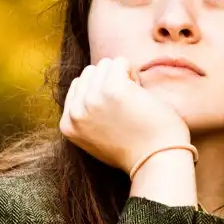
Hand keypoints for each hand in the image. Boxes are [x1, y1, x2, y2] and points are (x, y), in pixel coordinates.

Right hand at [59, 56, 190, 172]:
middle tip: (126, 106)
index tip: (114, 113)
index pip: (78, 86)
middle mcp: (76, 112)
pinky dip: (133, 74)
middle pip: (90, 73)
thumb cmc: (133, 150)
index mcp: (67, 125)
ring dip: (122, 77)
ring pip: (104, 64)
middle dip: (109, 82)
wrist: (156, 161)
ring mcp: (92, 99)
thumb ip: (86, 117)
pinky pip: (120, 62)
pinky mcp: (112, 88)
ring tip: (133, 101)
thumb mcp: (95, 139)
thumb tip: (88, 88)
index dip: (99, 93)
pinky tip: (140, 94)